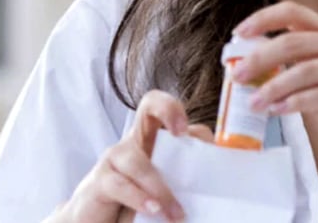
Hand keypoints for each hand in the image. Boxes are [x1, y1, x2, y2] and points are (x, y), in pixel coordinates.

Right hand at [53, 90, 213, 222]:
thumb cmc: (132, 206)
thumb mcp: (163, 191)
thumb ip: (183, 181)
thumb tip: (219, 189)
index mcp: (151, 142)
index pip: (166, 111)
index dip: (181, 113)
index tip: (197, 136)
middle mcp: (133, 142)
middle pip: (149, 106)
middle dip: (169, 109)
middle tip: (182, 133)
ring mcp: (113, 160)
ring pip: (138, 160)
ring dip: (160, 188)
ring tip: (176, 214)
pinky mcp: (98, 183)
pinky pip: (120, 185)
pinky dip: (140, 198)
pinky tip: (154, 210)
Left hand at [232, 1, 317, 144]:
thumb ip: (296, 64)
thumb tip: (251, 68)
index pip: (293, 11)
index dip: (264, 18)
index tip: (239, 32)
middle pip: (294, 41)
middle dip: (260, 57)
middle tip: (237, 75)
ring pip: (305, 70)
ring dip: (274, 87)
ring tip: (254, 102)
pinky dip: (296, 103)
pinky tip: (278, 110)